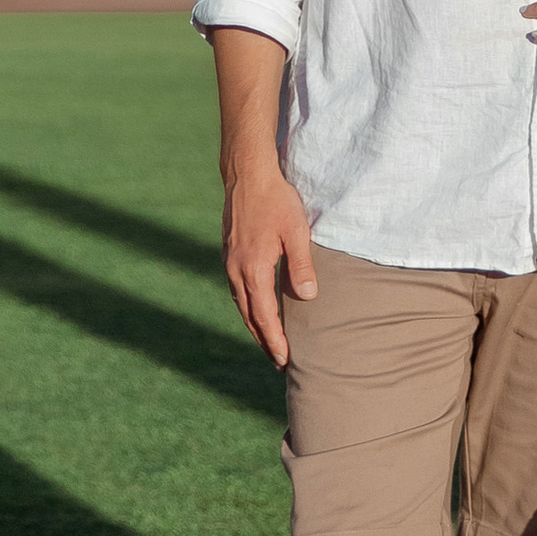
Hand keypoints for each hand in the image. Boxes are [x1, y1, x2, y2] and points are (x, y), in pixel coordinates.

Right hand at [222, 160, 316, 366]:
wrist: (247, 175)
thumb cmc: (276, 201)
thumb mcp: (296, 232)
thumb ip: (301, 266)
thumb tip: (308, 298)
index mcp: (253, 269)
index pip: (264, 316)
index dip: (274, 339)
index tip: (284, 359)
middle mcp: (236, 271)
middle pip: (249, 316)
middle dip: (263, 339)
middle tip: (278, 360)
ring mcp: (229, 262)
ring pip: (241, 304)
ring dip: (254, 325)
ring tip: (268, 340)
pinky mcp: (228, 254)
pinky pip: (237, 290)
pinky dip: (247, 306)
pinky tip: (256, 308)